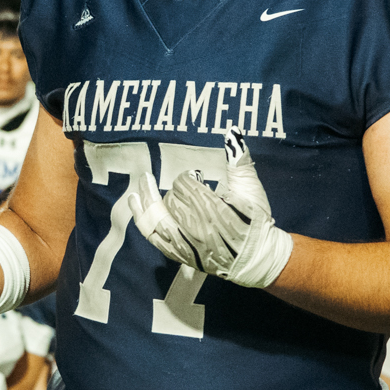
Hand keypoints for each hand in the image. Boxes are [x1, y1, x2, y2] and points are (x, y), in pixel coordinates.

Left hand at [131, 127, 292, 288]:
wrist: (255, 258)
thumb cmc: (254, 221)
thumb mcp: (250, 188)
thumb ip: (239, 160)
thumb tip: (232, 132)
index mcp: (212, 209)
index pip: (185, 185)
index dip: (189, 177)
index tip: (197, 177)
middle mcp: (195, 228)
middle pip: (172, 200)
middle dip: (176, 190)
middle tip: (184, 187)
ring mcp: (185, 243)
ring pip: (156, 217)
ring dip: (147, 199)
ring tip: (141, 183)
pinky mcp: (179, 254)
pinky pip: (152, 237)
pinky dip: (141, 219)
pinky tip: (134, 203)